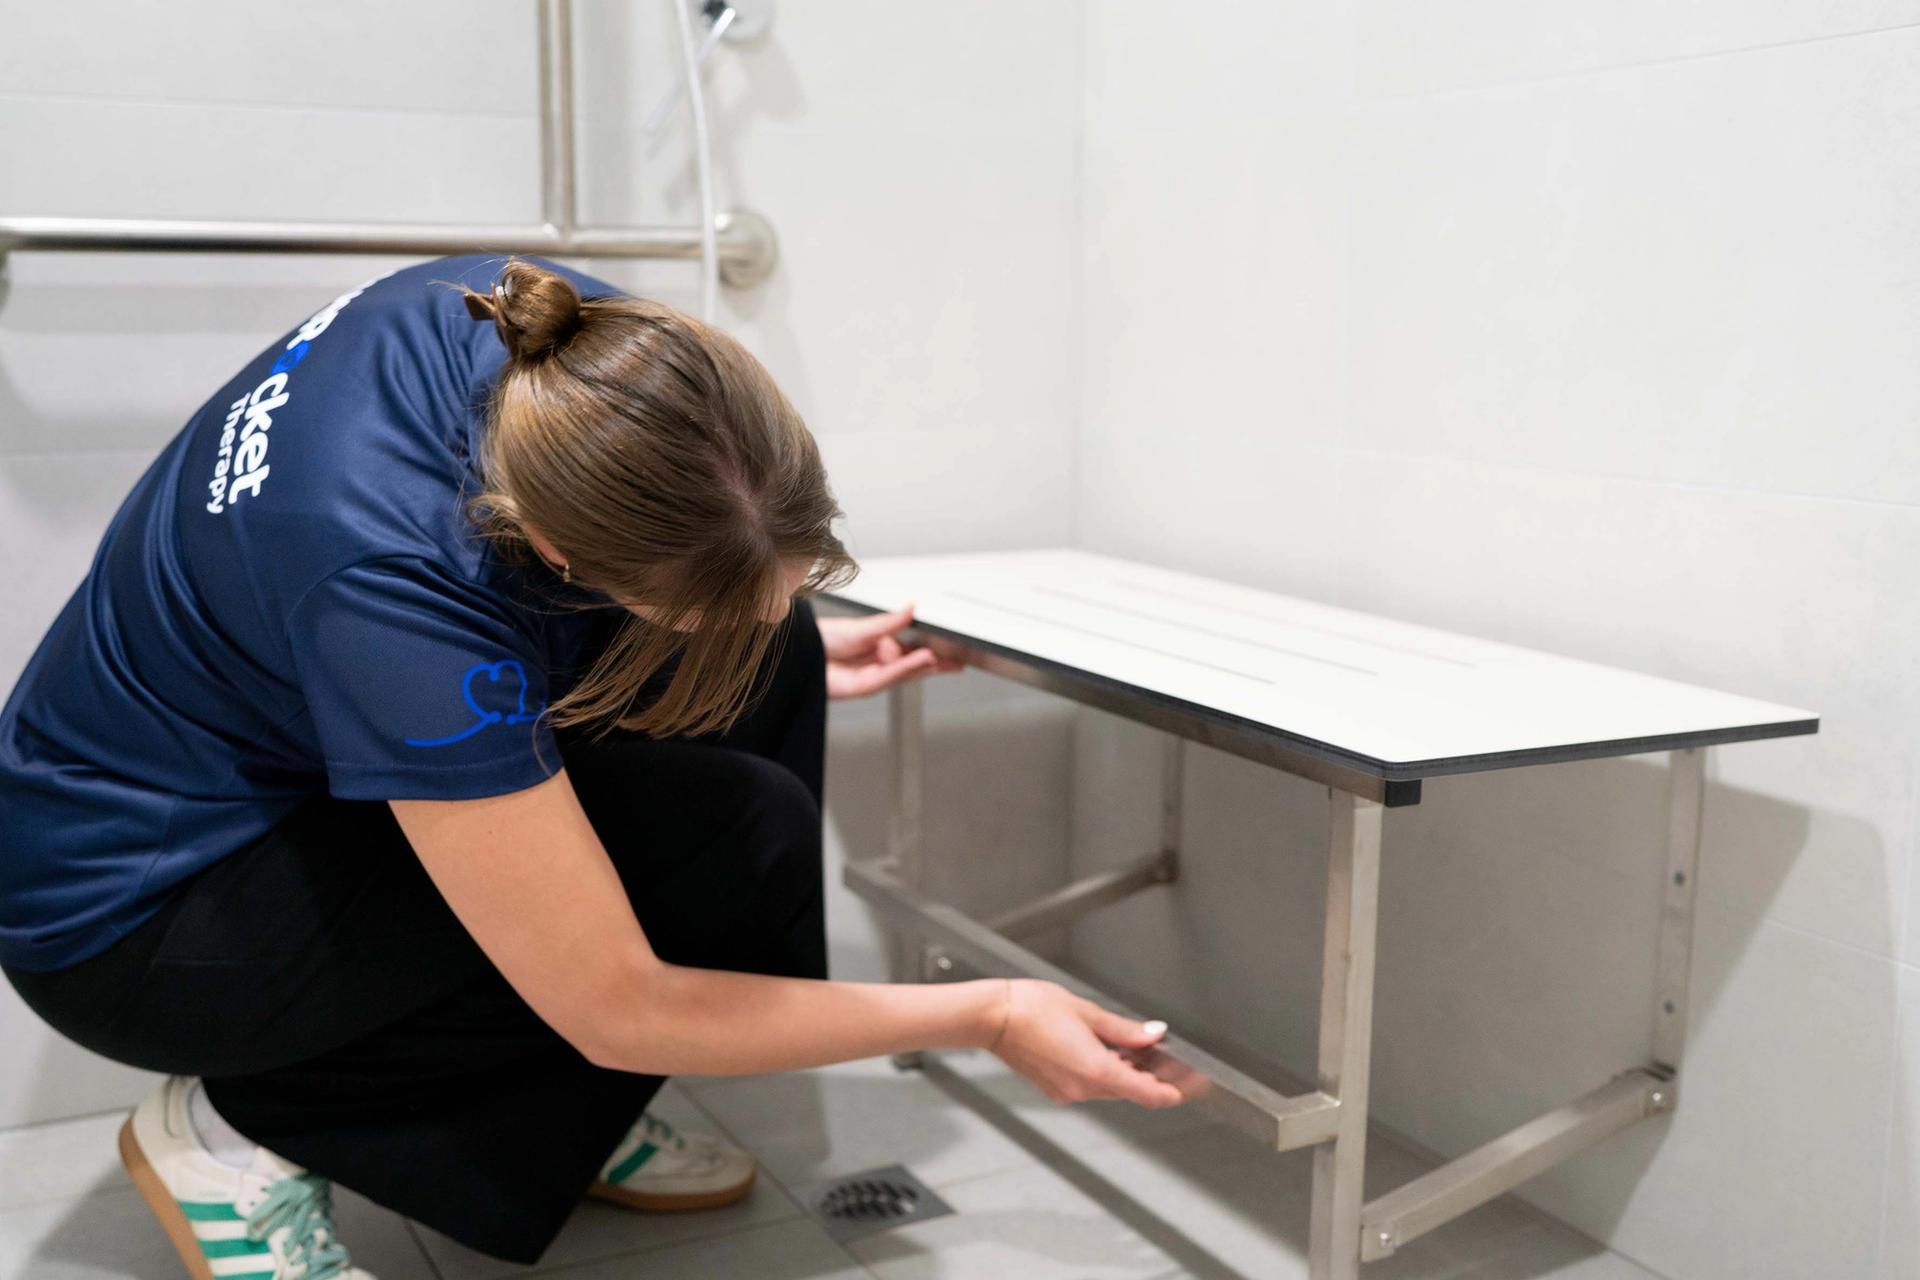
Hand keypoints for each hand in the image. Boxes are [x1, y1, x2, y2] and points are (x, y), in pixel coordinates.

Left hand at [817, 604, 963, 699]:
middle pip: (915, 664)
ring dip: (925, 665)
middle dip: (938, 663)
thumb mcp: (862, 626)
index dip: (934, 649)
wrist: (801, 653)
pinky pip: (891, 676)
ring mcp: (875, 676)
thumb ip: (889, 622)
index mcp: (881, 646)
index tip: (953, 647)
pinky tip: (922, 660)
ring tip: (942, 658)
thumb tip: (912, 609)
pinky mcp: (866, 687)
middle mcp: (881, 663)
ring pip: (907, 671)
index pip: (914, 648)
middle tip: (959, 659)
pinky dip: (907, 667)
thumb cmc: (823, 640)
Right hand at [986, 978, 1184, 1108]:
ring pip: (1111, 1087)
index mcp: (1096, 1070)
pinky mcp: (1056, 1089)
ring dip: (1125, 1070)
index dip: (1175, 1091)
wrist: (993, 1017)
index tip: (1191, 1084)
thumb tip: (1153, 1035)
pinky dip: (1103, 1071)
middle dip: (1149, 1073)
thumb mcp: (1088, 1012)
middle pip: (1131, 1090)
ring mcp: (1068, 1092)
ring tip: (1131, 1044)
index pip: (1149, 1094)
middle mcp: (1083, 1089)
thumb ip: (1125, 1030)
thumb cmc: (1032, 1008)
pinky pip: (1090, 1085)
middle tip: (1163, 1052)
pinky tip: (1103, 1049)